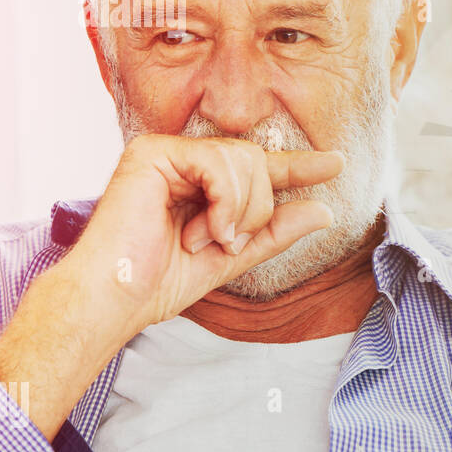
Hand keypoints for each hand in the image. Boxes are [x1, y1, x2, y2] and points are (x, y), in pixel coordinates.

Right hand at [64, 133, 343, 339]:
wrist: (114, 299)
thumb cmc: (159, 282)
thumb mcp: (233, 258)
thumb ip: (274, 233)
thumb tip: (323, 210)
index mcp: (201, 184)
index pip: (259, 167)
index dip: (298, 165)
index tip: (337, 164)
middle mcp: (183, 161)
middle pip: (257, 161)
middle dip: (257, 209)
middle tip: (228, 243)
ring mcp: (167, 152)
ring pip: (244, 160)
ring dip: (239, 211)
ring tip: (208, 240)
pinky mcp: (152, 151)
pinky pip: (219, 162)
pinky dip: (224, 202)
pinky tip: (202, 230)